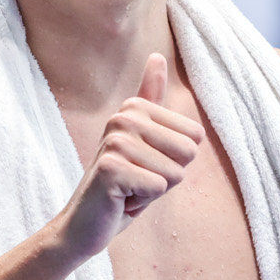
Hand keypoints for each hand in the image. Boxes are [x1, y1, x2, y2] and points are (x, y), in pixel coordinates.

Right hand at [53, 53, 204, 262]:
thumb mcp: (144, 141)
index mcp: (134, 108)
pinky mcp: (112, 169)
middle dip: (168, 176)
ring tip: (128, 190)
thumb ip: (150, 99)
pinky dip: (143, 202)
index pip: (194, 137)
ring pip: (175, 173)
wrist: (84, 224)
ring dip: (154, 191)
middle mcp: (123, 118)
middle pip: (188, 152)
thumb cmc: (122, 185)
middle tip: (137, 180)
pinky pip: (159, 187)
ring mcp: (115, 142)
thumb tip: (157, 55)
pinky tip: (120, 199)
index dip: (175, 161)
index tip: (145, 166)